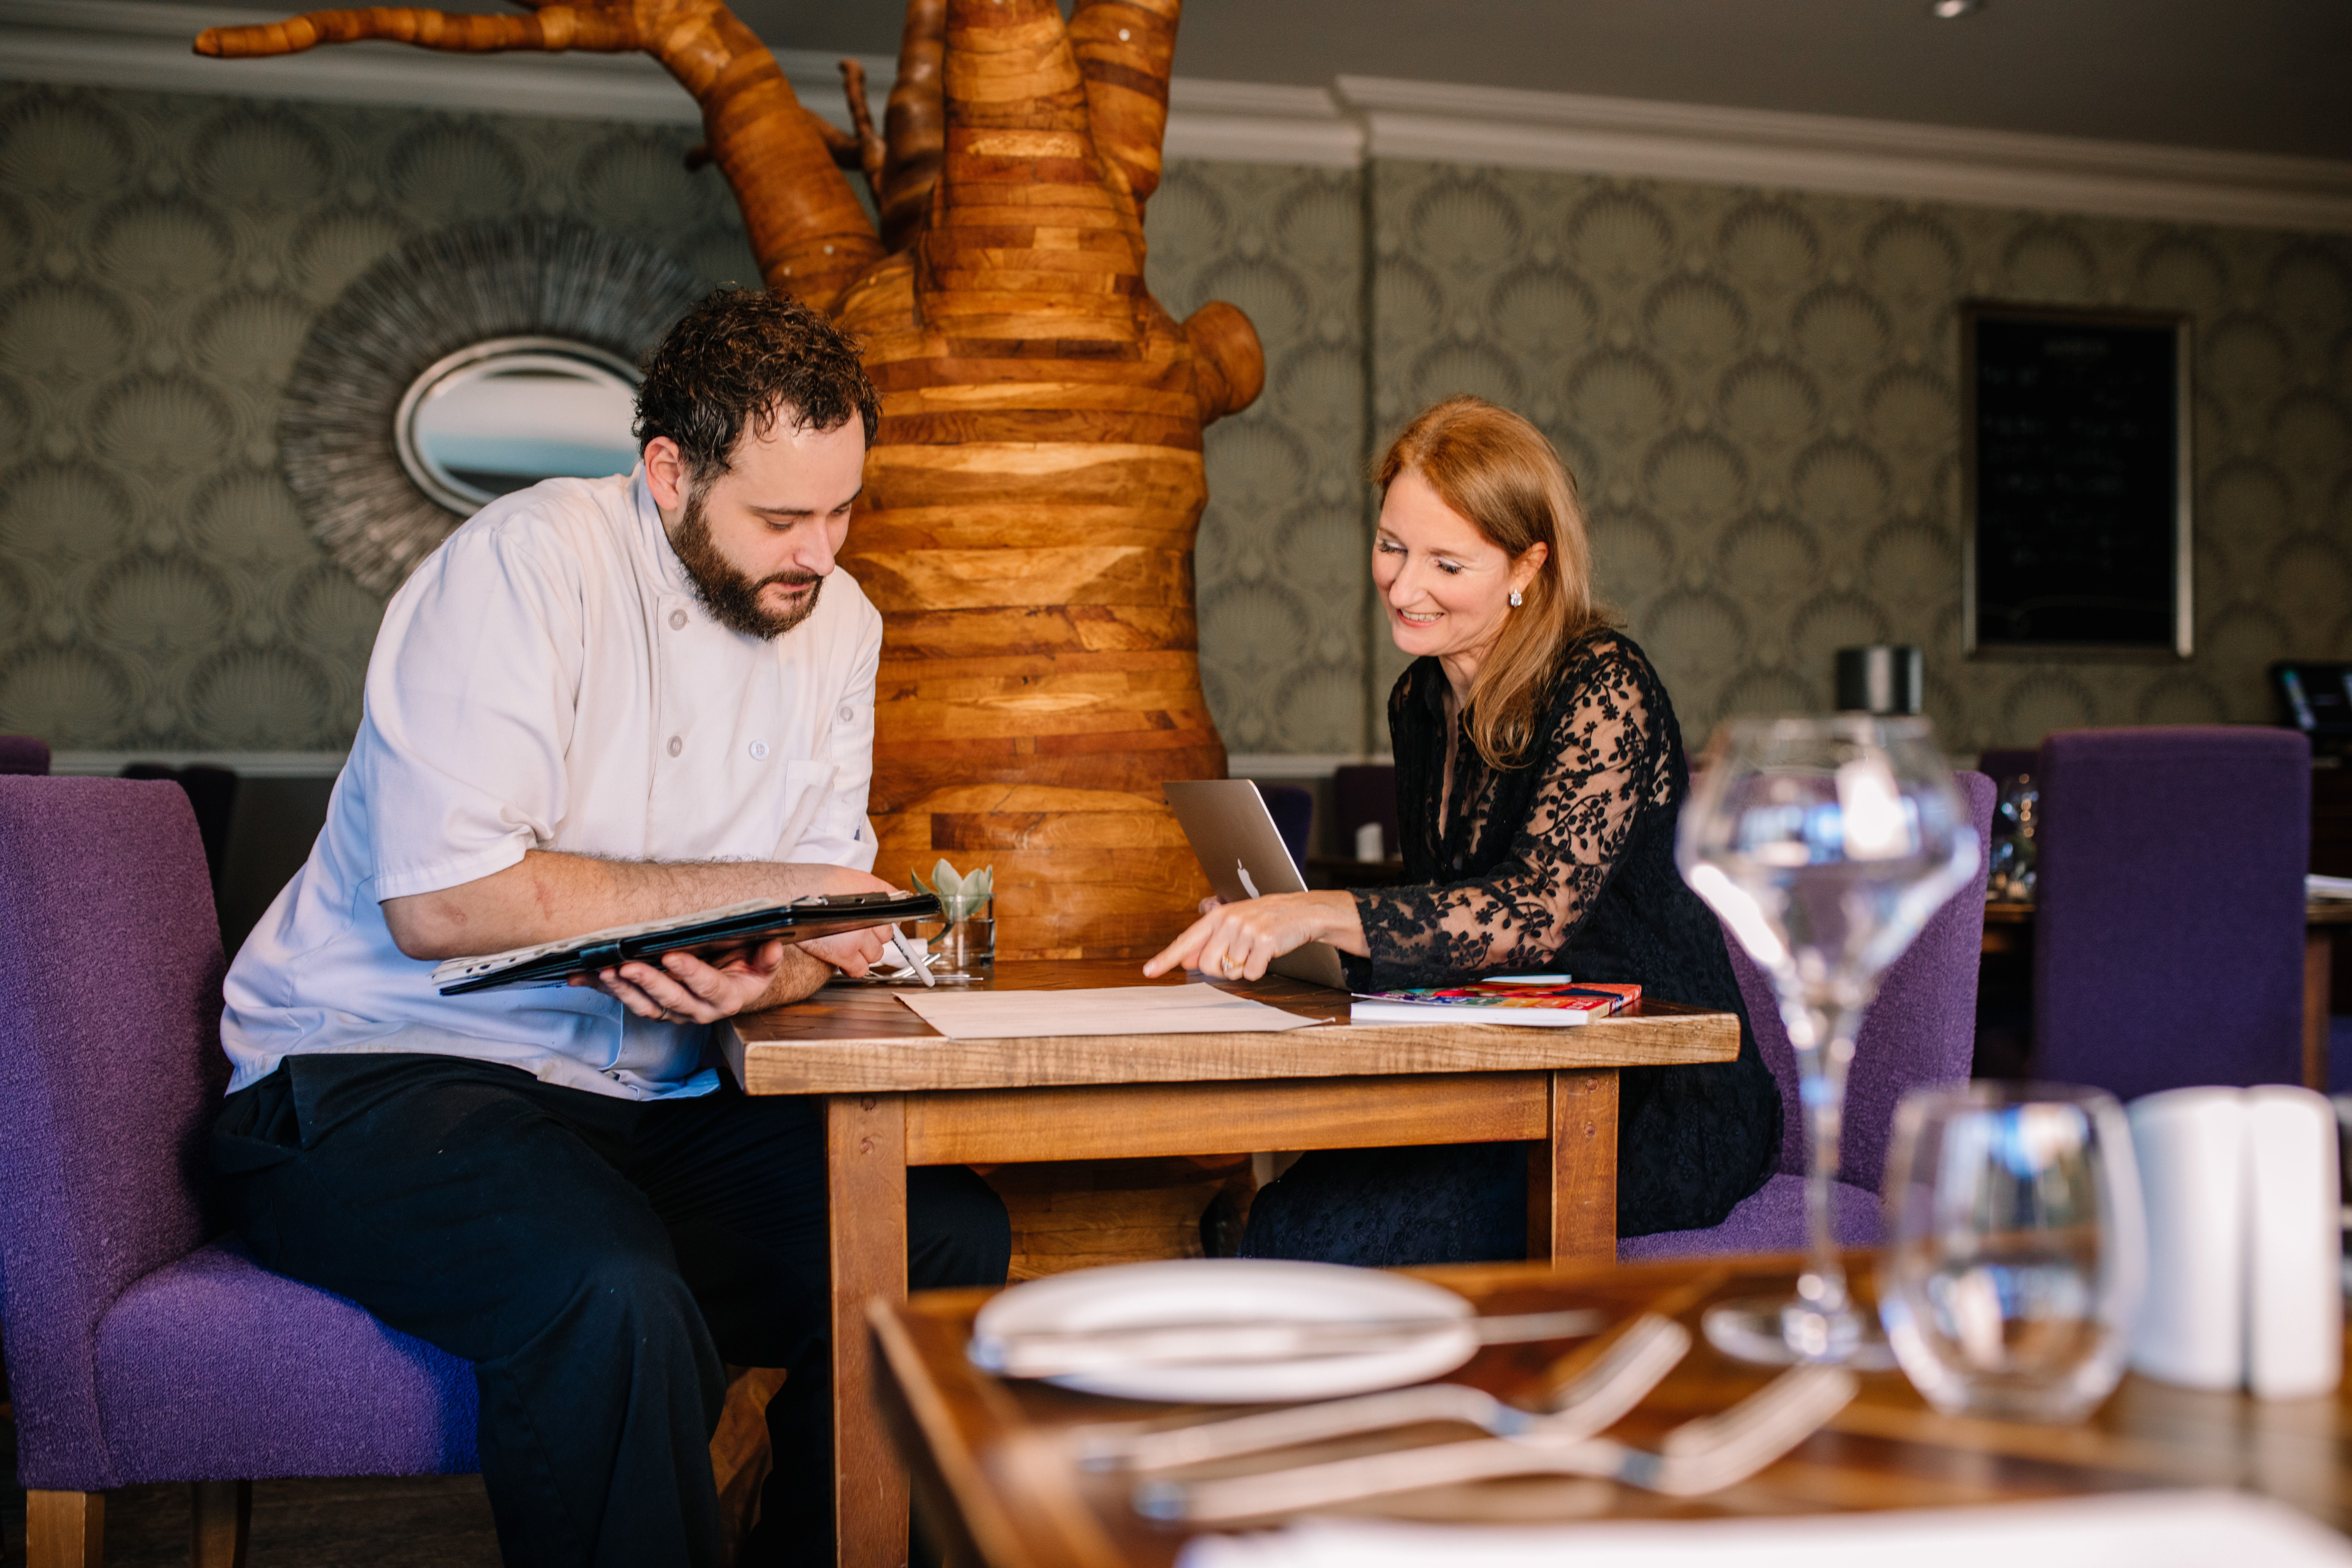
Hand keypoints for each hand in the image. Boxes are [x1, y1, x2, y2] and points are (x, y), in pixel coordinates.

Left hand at [575, 938, 787, 1023]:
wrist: (736, 984)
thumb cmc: (748, 967)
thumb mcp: (764, 962)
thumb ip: (768, 957)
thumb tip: (772, 945)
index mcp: (727, 998)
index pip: (707, 987)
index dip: (690, 973)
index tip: (673, 956)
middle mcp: (698, 1011)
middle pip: (670, 1000)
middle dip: (648, 982)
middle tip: (628, 965)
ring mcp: (673, 1012)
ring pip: (645, 1006)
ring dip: (622, 989)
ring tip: (605, 970)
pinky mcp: (652, 1007)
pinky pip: (627, 1000)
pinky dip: (603, 989)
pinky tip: (581, 977)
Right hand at [789, 864, 901, 976]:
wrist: (787, 892)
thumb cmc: (811, 881)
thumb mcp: (851, 876)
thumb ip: (875, 889)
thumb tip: (895, 896)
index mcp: (872, 897)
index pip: (893, 916)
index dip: (881, 922)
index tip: (876, 925)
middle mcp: (868, 917)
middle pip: (885, 937)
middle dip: (873, 937)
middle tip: (857, 934)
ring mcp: (857, 936)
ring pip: (876, 954)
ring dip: (865, 953)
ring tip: (849, 946)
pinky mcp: (843, 953)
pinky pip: (860, 969)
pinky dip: (854, 968)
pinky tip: (845, 962)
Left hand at [1143, 890, 1359, 980]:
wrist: (1300, 912)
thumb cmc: (1264, 919)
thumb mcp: (1233, 925)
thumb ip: (1209, 942)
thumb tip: (1186, 961)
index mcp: (1217, 916)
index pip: (1185, 940)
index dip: (1166, 958)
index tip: (1149, 971)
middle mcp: (1228, 921)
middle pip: (1206, 965)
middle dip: (1220, 970)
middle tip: (1237, 958)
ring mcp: (1246, 930)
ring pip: (1230, 971)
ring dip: (1242, 969)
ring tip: (1254, 951)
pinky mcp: (1264, 941)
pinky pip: (1251, 973)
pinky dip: (1259, 970)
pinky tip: (1267, 954)